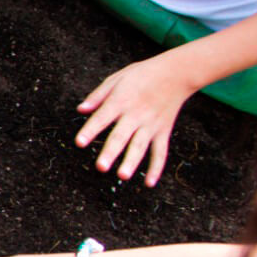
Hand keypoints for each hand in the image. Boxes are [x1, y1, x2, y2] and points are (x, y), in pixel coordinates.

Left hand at [75, 56, 194, 186]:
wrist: (177, 73)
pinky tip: (149, 183)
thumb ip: (98, 95)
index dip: (91, 130)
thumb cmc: (142, 75)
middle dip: (111, 152)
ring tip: (122, 176)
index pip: (103, 118)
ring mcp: (151, 125)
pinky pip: (160, 152)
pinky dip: (157, 168)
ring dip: (132, 162)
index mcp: (121, 101)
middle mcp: (136, 115)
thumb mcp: (117, 79)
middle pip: (121, 136)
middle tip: (100, 167)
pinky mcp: (163, 131)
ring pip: (140, 146)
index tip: (79, 142)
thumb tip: (80, 110)